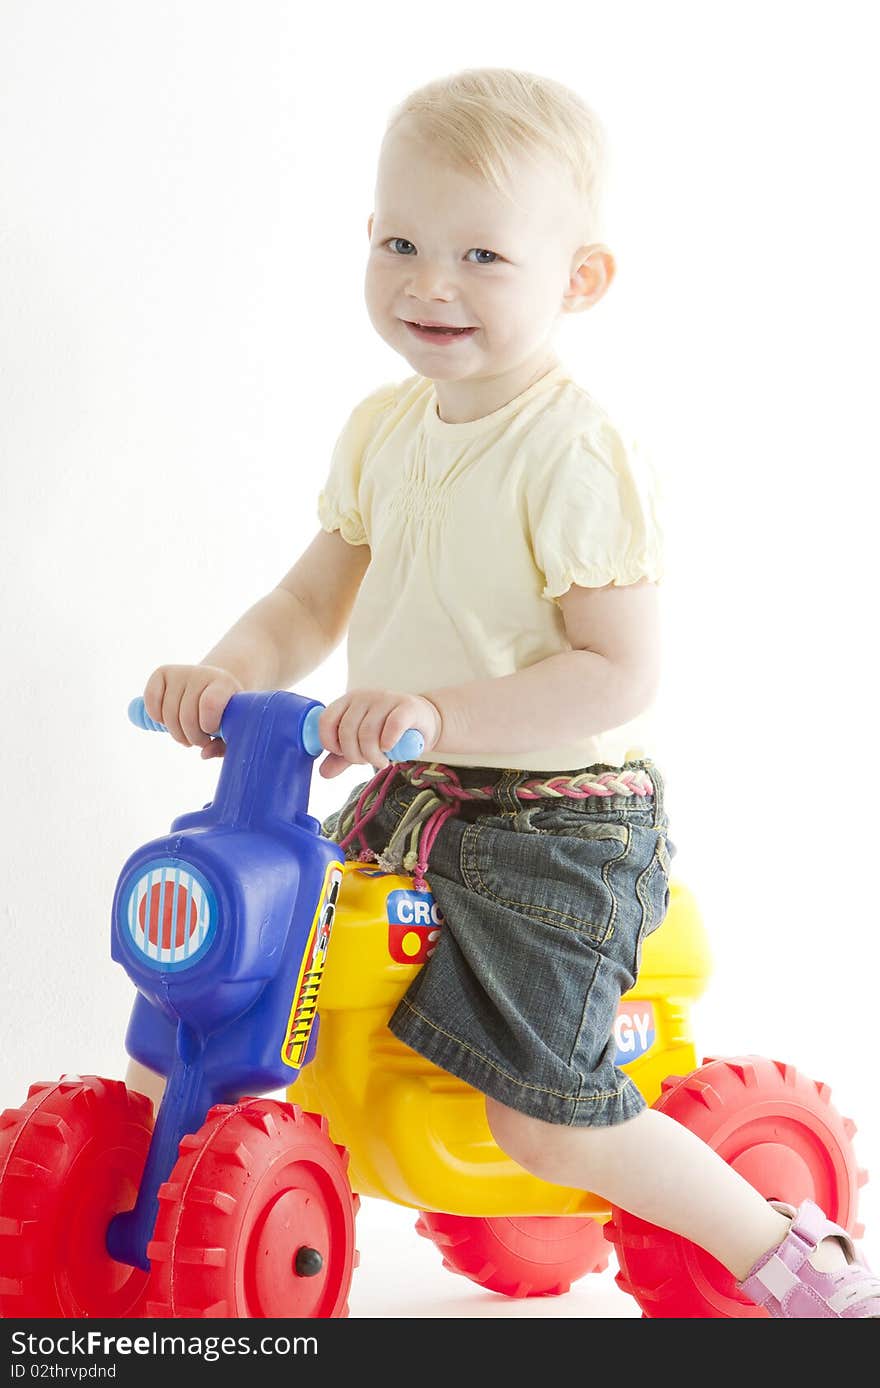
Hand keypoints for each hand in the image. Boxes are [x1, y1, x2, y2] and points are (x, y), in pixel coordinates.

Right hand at [143, 664, 243, 758]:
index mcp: (225, 684)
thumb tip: (204, 753)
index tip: (211, 732)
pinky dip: (156, 717)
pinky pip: (150, 699)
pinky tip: (167, 721)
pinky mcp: (162, 672)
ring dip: (176, 733)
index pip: (210, 704)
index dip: (207, 725)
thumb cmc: (224, 712)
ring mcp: (181, 672)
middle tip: (200, 741)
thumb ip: (224, 745)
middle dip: (192, 738)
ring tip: (187, 735)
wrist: (213, 686)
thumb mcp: (231, 728)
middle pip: (187, 715)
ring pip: (168, 713)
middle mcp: (202, 673)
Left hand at [318, 688, 441, 778]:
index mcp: (347, 701)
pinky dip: (388, 742)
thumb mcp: (361, 743)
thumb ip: (342, 757)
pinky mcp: (406, 706)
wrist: (423, 722)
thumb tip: (323, 772)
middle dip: (354, 755)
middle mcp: (364, 696)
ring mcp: (385, 699)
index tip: (342, 754)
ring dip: (372, 755)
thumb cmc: (387, 731)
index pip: (326, 720)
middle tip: (366, 762)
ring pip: (368, 732)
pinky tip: (390, 749)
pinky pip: (392, 725)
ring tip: (381, 761)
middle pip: (347, 730)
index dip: (330, 742)